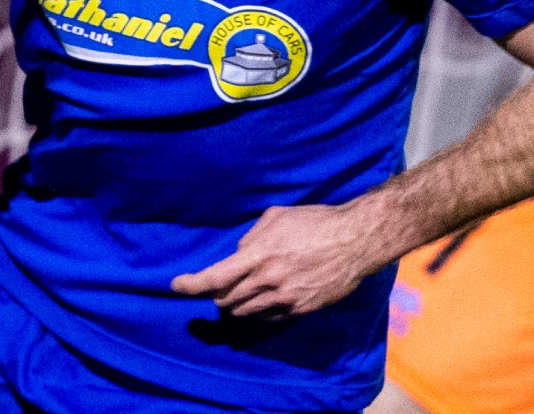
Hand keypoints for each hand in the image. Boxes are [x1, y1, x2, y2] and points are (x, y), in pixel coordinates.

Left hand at [171, 200, 388, 316]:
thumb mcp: (279, 216)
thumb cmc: (318, 221)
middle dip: (218, 293)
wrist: (357, 240)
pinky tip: (269, 296)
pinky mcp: (299, 309)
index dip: (190, 284)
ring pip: (243, 312)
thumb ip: (252, 236)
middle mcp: (268, 280)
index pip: (214, 278)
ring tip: (247, 290)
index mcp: (260, 254)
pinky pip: (266, 317)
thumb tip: (238, 254)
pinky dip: (260, 309)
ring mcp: (284, 298)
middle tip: (223, 284)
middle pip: (225, 299)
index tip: (176, 285)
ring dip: (238, 303)